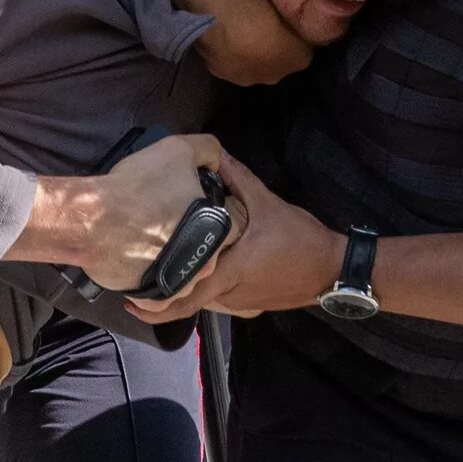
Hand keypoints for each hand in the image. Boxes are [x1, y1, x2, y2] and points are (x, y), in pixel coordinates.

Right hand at [66, 133, 233, 291]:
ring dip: (173, 259)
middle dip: (190, 235)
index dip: (207, 207)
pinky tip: (140, 263)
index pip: (228, 221)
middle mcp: (204, 260)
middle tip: (163, 219)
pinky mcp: (155, 298)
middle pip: (206, 248)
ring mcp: (180, 282)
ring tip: (148, 239)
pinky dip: (152, 284)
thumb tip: (214, 159)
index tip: (184, 202)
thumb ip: (206, 149)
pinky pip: (160, 296)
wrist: (93, 220)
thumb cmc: (137, 187)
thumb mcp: (177, 149)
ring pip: (185, 272)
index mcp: (217, 228)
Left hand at [129, 152, 335, 321]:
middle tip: (134, 289)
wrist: (331, 269)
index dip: (157, 305)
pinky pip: (217, 298)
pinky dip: (202, 289)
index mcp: (231, 271)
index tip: (131, 300)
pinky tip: (193, 273)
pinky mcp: (247, 306)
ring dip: (183, 292)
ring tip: (157, 276)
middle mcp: (230, 294)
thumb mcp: (268, 204)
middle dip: (162, 298)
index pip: (187, 297)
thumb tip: (215, 155)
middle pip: (188, 301)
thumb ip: (238, 180)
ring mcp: (238, 304)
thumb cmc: (301, 239)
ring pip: (202, 300)